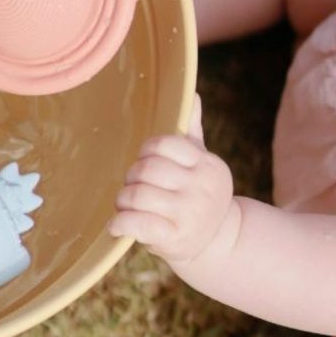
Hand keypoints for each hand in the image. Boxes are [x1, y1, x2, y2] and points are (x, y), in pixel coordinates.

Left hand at [108, 97, 235, 264]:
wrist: (219, 242)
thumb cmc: (200, 193)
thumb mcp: (202, 163)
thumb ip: (192, 131)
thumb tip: (192, 94)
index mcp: (206, 164)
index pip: (164, 145)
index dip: (146, 151)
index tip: (144, 161)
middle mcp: (201, 187)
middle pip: (148, 170)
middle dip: (132, 176)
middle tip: (132, 185)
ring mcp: (189, 214)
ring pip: (139, 195)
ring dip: (123, 199)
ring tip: (125, 204)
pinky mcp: (175, 238)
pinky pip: (138, 224)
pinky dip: (120, 224)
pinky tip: (116, 225)